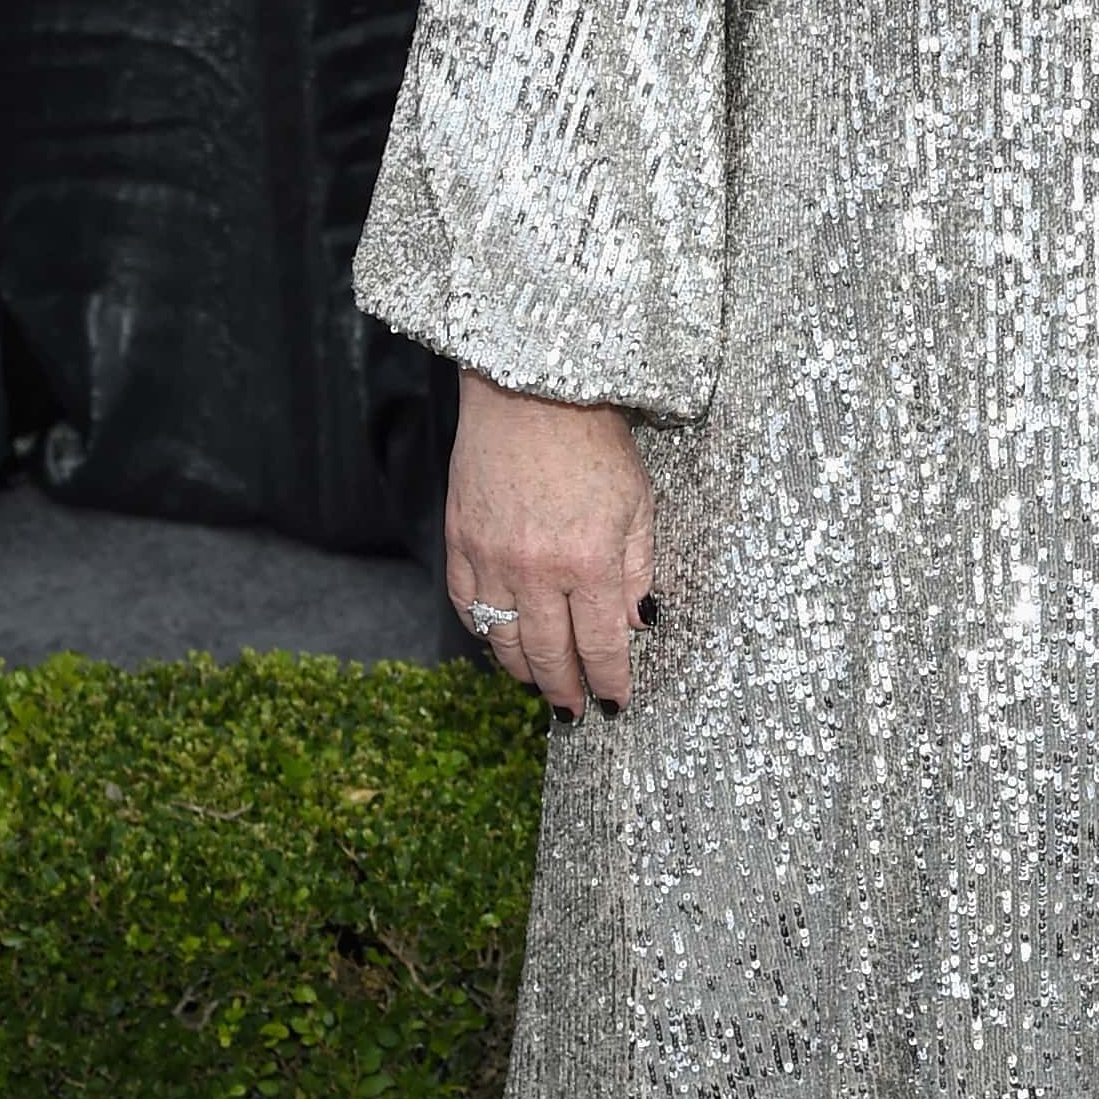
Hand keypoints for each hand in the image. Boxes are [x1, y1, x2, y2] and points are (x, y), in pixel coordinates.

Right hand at [448, 375, 657, 717]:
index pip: (601, 646)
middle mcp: (538, 570)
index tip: (615, 702)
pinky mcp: (460, 541)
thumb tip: (636, 625)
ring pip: (504, 639)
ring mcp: (492, 558)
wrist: (530, 390)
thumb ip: (637, 570)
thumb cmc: (593, 439)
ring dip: (523, 669)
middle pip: (549, 654)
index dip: (609, 682)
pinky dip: (484, 630)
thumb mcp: (638, 502)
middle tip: (573, 707)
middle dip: (565, 688)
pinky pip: (467, 604)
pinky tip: (499, 639)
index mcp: (590, 562)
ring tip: (540, 682)